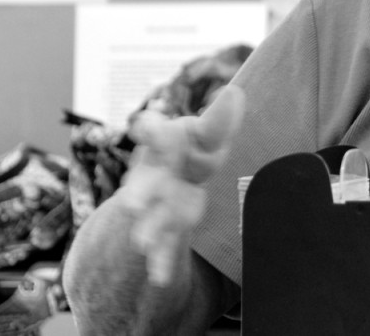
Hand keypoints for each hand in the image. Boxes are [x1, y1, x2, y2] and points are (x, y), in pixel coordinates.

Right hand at [121, 84, 244, 286]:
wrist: (168, 183)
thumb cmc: (192, 151)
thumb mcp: (207, 135)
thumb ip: (219, 120)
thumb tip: (234, 91)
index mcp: (165, 145)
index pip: (156, 134)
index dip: (151, 130)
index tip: (144, 126)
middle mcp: (154, 174)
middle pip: (145, 183)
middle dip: (140, 193)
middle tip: (134, 203)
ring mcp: (156, 203)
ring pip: (151, 216)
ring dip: (149, 228)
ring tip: (143, 241)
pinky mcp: (165, 227)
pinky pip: (163, 246)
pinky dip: (162, 261)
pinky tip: (161, 277)